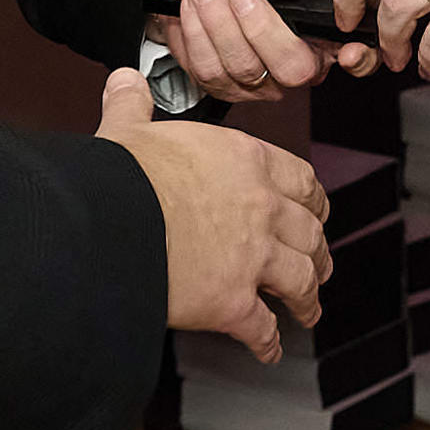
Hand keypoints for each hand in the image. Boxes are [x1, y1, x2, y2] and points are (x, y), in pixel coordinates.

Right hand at [95, 70, 326, 356]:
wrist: (110, 224)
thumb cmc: (121, 176)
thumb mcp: (127, 131)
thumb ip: (133, 106)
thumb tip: (124, 80)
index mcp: (244, 161)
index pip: (299, 179)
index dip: (313, 199)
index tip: (316, 209)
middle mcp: (260, 208)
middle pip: (309, 232)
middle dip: (318, 251)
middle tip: (319, 264)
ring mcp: (252, 257)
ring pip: (300, 280)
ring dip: (307, 298)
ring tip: (308, 309)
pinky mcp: (232, 302)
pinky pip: (262, 327)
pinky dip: (268, 341)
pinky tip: (268, 349)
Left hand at [160, 0, 320, 106]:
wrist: (264, 21)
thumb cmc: (289, 10)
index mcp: (308, 61)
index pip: (291, 64)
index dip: (263, 30)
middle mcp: (275, 82)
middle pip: (245, 66)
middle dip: (219, 22)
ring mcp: (241, 88)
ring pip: (213, 71)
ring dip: (197, 27)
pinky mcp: (212, 86)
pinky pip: (191, 68)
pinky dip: (181, 36)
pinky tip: (181, 9)